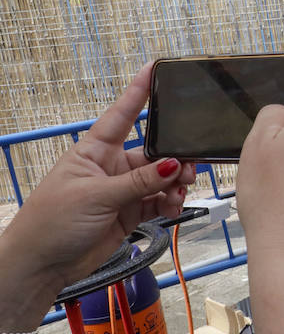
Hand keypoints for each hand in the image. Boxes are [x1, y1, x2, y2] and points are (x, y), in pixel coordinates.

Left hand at [3, 63, 194, 289]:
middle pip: (152, 153)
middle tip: (189, 168)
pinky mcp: (129, 213)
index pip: (120, 116)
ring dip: (174, 185)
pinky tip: (172, 208)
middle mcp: (110, 168)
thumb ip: (138, 182)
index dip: (137, 93)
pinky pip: (159, 202)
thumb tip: (172, 165)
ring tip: (178, 194)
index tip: (153, 69)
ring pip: (159, 179)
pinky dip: (170, 204)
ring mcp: (121, 191)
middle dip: (173, 159)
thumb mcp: (97, 196)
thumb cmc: (52, 222)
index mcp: (94, 152)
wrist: (43, 264)